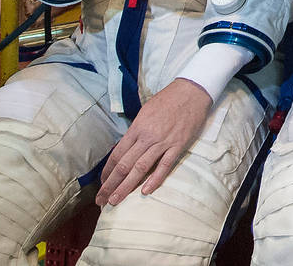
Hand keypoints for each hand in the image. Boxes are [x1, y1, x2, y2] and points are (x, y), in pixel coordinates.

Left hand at [95, 78, 211, 205]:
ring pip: (140, 168)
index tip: (101, 185)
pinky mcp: (178, 145)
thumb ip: (135, 131)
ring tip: (115, 200)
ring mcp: (163, 142)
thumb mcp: (145, 111)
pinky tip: (145, 191)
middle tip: (101, 201)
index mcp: (137, 128)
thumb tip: (123, 148)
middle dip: (111, 184)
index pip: (117, 154)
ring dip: (126, 186)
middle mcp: (147, 137)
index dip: (107, 172)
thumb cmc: (167, 100)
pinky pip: (165, 165)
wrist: (191, 91)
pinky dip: (155, 179)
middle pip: (124, 165)